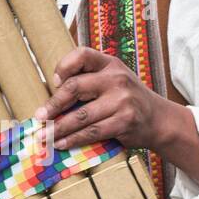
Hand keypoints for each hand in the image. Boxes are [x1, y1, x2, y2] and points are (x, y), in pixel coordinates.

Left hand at [34, 47, 163, 150]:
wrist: (159, 120)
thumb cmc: (128, 99)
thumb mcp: (114, 80)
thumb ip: (89, 80)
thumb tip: (51, 93)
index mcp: (110, 64)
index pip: (82, 55)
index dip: (64, 66)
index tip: (53, 83)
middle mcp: (117, 78)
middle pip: (75, 87)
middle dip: (53, 105)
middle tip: (39, 117)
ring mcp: (122, 100)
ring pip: (81, 115)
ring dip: (58, 128)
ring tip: (44, 136)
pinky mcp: (124, 121)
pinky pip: (92, 132)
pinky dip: (73, 139)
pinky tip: (61, 143)